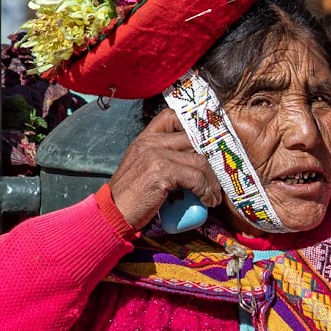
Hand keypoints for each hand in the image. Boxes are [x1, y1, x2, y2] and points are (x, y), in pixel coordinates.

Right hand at [106, 107, 221, 229]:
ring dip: (212, 181)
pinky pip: (196, 178)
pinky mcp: (162, 172)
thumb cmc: (131, 196)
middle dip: (210, 159)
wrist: (113, 213)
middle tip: (217, 179)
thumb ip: (162, 157)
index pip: (173, 117)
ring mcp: (155, 155)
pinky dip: (206, 191)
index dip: (194, 127)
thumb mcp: (143, 168)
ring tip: (213, 196)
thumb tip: (192, 161)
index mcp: (145, 138)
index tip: (207, 147)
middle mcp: (150, 142)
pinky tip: (207, 201)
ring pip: (199, 160)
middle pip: (193, 140)